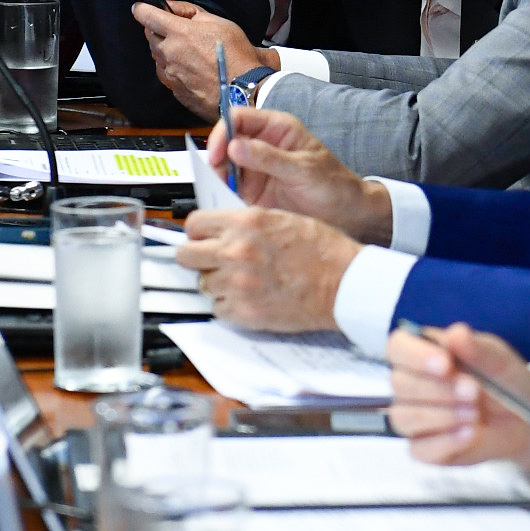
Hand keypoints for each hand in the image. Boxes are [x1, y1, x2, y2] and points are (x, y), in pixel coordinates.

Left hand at [132, 0, 265, 120]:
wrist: (242, 90)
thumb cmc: (236, 57)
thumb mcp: (219, 22)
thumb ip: (191, 12)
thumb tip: (173, 8)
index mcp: (179, 33)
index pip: (147, 16)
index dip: (141, 9)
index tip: (140, 8)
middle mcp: (169, 53)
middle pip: (150, 36)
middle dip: (158, 29)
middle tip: (176, 30)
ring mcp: (170, 73)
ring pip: (157, 56)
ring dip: (166, 50)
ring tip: (188, 52)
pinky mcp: (174, 89)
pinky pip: (166, 74)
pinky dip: (172, 68)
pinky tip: (189, 68)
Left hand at [176, 206, 357, 331]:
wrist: (343, 283)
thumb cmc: (322, 250)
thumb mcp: (282, 218)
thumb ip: (246, 223)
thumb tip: (221, 228)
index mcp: (246, 223)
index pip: (194, 223)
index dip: (198, 231)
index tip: (202, 237)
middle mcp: (236, 251)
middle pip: (186, 255)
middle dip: (197, 257)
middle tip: (212, 261)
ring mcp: (237, 284)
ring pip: (202, 284)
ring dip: (216, 283)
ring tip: (241, 280)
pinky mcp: (244, 312)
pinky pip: (217, 309)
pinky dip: (228, 305)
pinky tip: (248, 297)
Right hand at [207, 105, 391, 244]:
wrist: (347, 213)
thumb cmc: (334, 184)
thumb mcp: (304, 169)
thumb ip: (270, 158)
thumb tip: (235, 146)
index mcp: (277, 128)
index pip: (239, 119)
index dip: (223, 133)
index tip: (218, 154)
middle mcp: (262, 146)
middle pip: (225, 143)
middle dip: (217, 159)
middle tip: (218, 179)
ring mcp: (255, 169)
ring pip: (224, 168)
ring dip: (218, 179)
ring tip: (223, 195)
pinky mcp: (252, 192)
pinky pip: (230, 190)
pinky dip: (224, 196)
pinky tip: (227, 205)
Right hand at [386, 323, 529, 477]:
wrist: (522, 419)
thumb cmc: (503, 380)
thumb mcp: (498, 359)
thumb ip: (477, 347)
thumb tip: (456, 333)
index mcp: (424, 352)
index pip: (398, 347)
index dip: (416, 356)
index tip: (446, 364)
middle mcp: (412, 384)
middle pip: (400, 384)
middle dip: (439, 389)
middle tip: (473, 391)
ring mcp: (415, 418)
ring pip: (404, 417)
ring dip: (442, 416)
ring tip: (475, 414)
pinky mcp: (424, 448)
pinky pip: (419, 449)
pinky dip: (446, 442)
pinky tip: (470, 434)